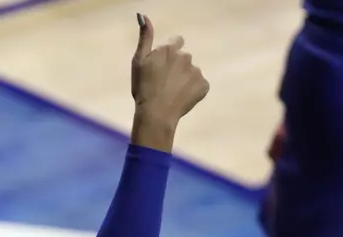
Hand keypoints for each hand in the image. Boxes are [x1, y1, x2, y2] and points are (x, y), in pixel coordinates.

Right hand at [129, 14, 208, 147]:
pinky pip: (200, 85)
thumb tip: (143, 16)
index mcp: (169, 49)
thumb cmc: (143, 89)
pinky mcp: (203, 85)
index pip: (177, 42)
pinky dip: (192, 91)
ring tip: (171, 94)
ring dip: (184, 80)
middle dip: (177, 68)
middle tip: (164, 84)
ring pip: (191, 72)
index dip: (170, 54)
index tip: (163, 67)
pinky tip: (180, 99)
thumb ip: (144, 38)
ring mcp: (196, 71)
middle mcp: (185, 56)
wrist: (155, 114)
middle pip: (184, 58)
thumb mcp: (138, 61)